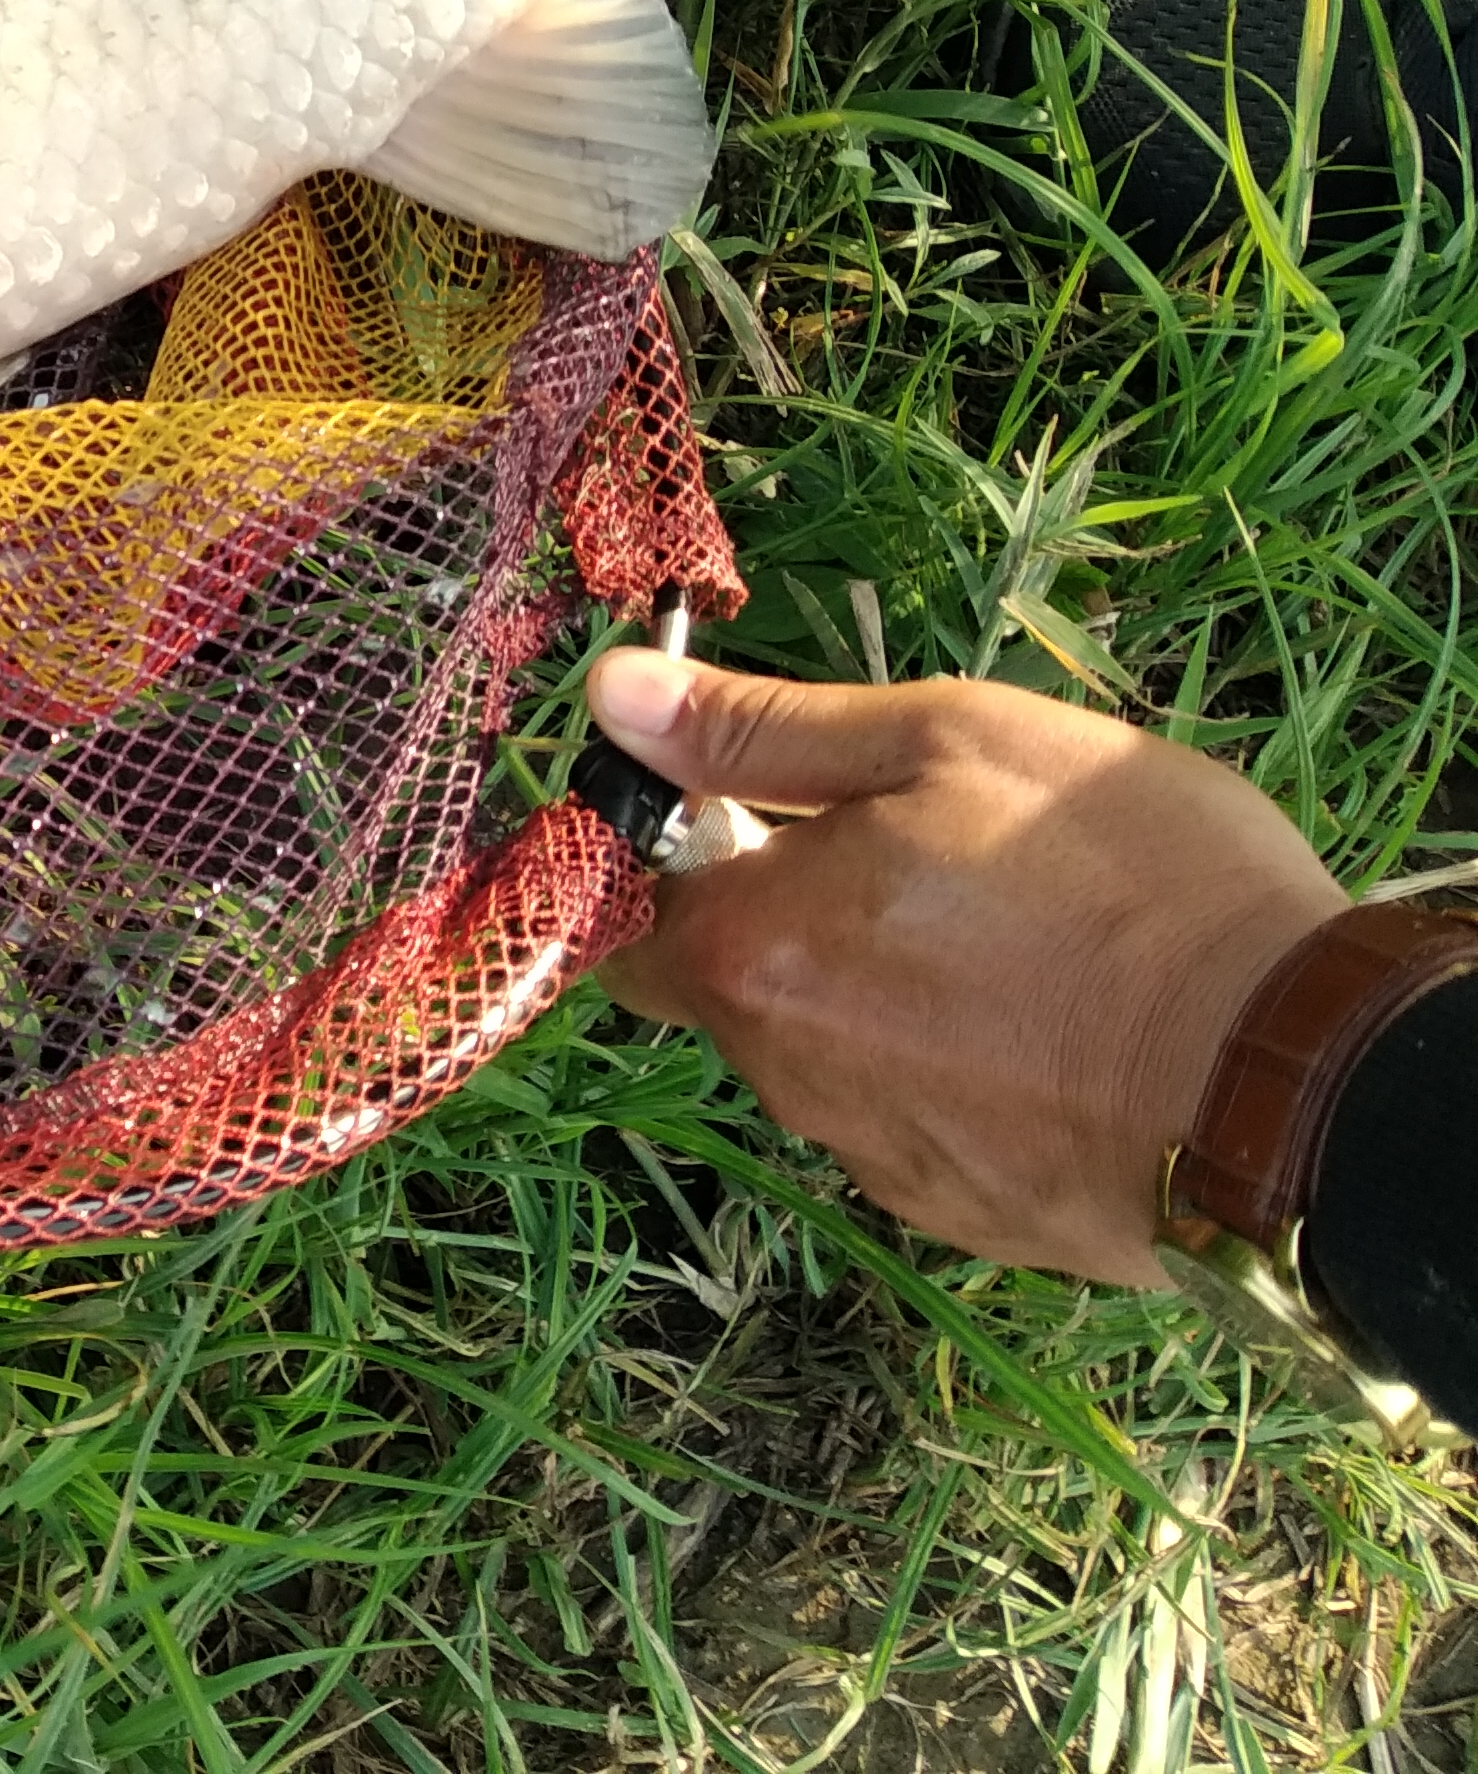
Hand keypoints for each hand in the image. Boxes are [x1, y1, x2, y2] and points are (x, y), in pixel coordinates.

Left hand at [588, 654, 1348, 1285]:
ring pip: (823, 1055)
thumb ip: (759, 728)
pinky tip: (1042, 1025)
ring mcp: (874, 1160)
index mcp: (753, 954)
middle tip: (911, 856)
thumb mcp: (944, 741)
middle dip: (780, 920)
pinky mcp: (963, 1216)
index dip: (661, 857)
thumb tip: (613, 692)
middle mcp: (785, 1075)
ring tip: (1006, 936)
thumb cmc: (1126, 880)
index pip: (622, 918)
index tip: (737, 808)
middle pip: (725, 986)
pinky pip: (910, 1122)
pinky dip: (947, 1070)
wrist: (1296, 1074)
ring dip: (871, 994)